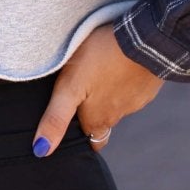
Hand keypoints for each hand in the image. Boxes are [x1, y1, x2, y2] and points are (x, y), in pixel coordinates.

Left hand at [32, 22, 163, 155]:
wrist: (145, 38)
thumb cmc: (101, 59)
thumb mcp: (70, 88)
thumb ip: (56, 118)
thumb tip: (41, 150)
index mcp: (98, 120)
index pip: (89, 140)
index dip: (79, 137)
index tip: (71, 129)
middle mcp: (118, 115)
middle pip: (101, 124)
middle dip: (91, 116)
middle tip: (80, 99)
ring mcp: (136, 100)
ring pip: (117, 105)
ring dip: (108, 96)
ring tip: (97, 76)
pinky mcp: (147, 83)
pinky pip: (133, 89)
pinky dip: (124, 82)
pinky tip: (117, 66)